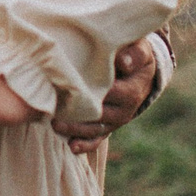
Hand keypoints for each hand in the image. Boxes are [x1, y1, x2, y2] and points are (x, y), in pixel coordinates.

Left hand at [53, 37, 157, 153]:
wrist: (140, 73)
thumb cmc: (133, 54)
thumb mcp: (140, 49)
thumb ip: (134, 53)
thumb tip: (123, 61)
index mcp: (132, 90)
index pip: (113, 93)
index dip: (94, 91)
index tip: (73, 86)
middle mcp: (124, 110)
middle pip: (100, 115)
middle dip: (78, 115)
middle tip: (55, 110)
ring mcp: (115, 121)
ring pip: (95, 129)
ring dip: (75, 130)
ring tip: (55, 125)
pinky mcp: (107, 127)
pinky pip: (96, 140)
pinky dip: (84, 145)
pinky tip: (71, 147)